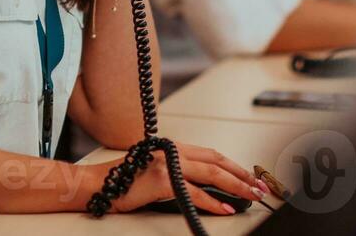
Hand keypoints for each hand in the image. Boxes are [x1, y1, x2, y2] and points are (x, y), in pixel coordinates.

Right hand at [90, 142, 267, 214]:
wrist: (97, 184)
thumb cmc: (124, 180)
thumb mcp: (156, 169)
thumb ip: (178, 172)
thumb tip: (207, 187)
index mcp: (173, 146)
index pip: (211, 153)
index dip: (234, 164)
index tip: (249, 176)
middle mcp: (172, 150)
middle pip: (217, 161)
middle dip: (241, 174)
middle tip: (259, 186)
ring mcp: (167, 163)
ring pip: (212, 173)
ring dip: (235, 186)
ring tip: (250, 196)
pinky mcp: (162, 179)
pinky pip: (194, 192)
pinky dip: (212, 202)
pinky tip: (224, 208)